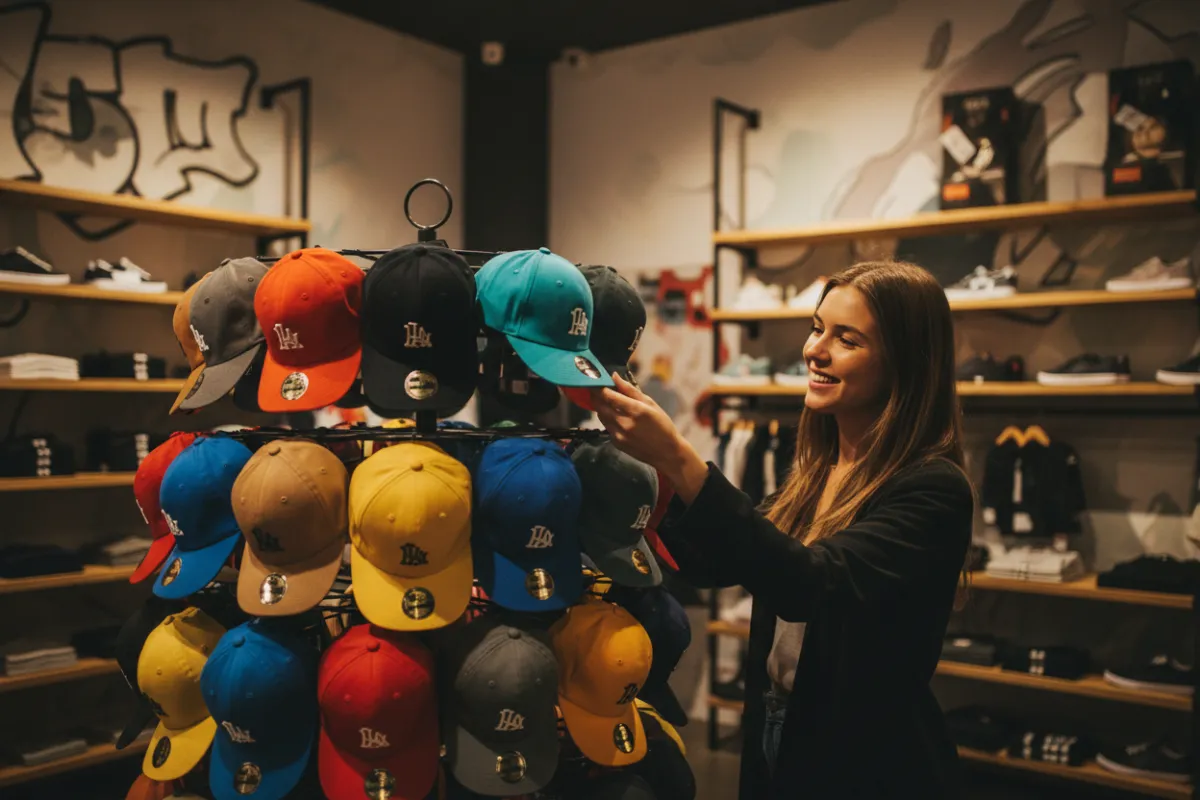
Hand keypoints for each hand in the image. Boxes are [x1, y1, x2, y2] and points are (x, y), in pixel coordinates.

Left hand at [590, 373, 707, 503]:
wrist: (667, 452)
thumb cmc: (662, 425)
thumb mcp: (650, 404)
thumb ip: (630, 390)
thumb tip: (614, 376)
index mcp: (635, 410)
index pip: (608, 396)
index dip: (598, 387)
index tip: (595, 380)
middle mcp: (624, 423)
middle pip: (599, 406)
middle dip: (595, 396)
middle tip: (596, 388)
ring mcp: (619, 435)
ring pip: (601, 416)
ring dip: (600, 407)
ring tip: (607, 401)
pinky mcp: (616, 443)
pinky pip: (607, 427)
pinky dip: (607, 419)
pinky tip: (616, 417)